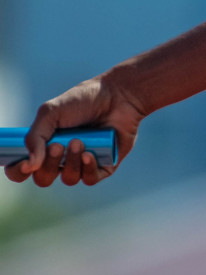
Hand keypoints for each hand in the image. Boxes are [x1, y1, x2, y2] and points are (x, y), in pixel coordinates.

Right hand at [4, 76, 144, 186]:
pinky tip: (90, 154)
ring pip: (69, 179)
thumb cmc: (83, 101)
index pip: (22, 169)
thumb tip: (31, 164)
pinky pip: (90, 179)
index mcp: (44, 146)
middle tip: (58, 145)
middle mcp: (62, 158)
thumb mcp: (51, 112)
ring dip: (71, 163)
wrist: (118, 95)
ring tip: (79, 142)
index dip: (19, 170)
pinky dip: (88, 169)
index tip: (24, 163)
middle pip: (44, 178)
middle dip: (49, 165)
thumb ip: (35, 137)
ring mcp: (83, 163)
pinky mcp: (104, 165)